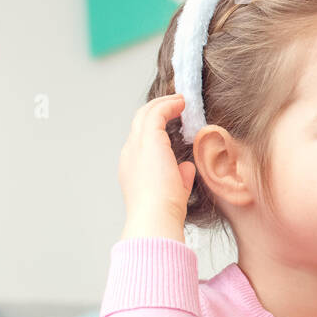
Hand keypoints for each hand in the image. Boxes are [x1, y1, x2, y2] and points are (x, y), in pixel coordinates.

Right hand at [119, 94, 197, 238]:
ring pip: (145, 114)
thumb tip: (186, 167)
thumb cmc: (165, 210)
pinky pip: (156, 113)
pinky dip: (168, 105)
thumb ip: (179, 176)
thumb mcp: (174, 190)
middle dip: (157, 109)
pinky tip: (181, 103)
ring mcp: (136, 146)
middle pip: (140, 122)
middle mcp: (130, 153)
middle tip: (176, 103)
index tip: (173, 119)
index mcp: (133, 166)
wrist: (156, 216)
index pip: (142, 139)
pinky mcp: (148, 140)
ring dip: (163, 103)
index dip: (156, 126)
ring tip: (181, 99)